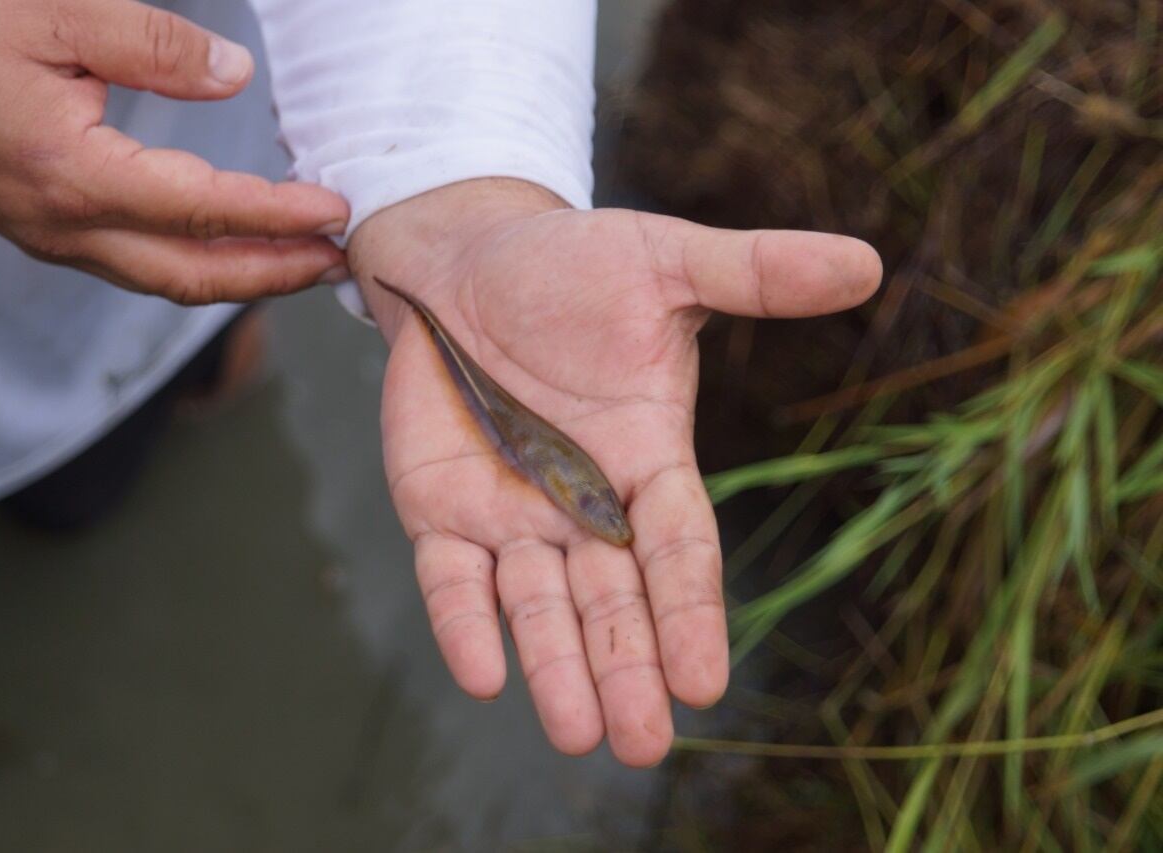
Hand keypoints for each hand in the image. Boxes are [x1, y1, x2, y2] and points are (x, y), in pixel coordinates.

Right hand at [0, 0, 347, 302]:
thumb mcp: (50, 12)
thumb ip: (153, 46)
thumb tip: (234, 78)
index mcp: (75, 177)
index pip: (205, 213)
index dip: (280, 217)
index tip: (338, 213)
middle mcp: (67, 228)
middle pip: (196, 276)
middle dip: (277, 274)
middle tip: (342, 262)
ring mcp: (52, 238)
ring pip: (168, 281)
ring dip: (243, 277)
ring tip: (302, 262)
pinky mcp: (44, 231)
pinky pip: (138, 266)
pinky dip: (199, 264)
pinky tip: (229, 245)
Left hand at [349, 179, 881, 766]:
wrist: (466, 262)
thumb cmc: (571, 264)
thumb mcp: (665, 262)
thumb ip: (755, 273)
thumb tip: (866, 262)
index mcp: (647, 458)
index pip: (677, 549)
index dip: (689, 612)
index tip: (704, 681)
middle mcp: (584, 503)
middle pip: (613, 601)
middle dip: (627, 670)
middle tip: (643, 744)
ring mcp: (511, 515)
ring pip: (538, 607)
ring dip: (557, 669)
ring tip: (578, 734)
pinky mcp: (440, 511)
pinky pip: (452, 579)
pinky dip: (466, 624)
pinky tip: (484, 676)